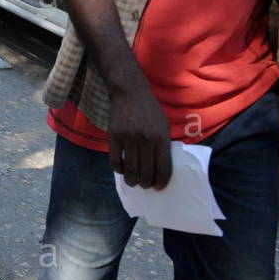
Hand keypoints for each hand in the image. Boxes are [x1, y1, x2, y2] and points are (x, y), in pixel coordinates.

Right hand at [107, 73, 172, 189]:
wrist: (129, 93)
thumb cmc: (150, 110)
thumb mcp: (164, 125)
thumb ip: (164, 144)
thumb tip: (162, 166)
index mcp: (161, 138)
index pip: (164, 168)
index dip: (161, 182)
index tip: (158, 187)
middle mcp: (146, 140)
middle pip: (146, 172)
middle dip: (145, 183)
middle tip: (144, 185)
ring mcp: (129, 139)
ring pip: (130, 169)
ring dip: (132, 180)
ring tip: (132, 182)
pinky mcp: (114, 136)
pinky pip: (115, 160)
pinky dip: (118, 169)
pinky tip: (121, 170)